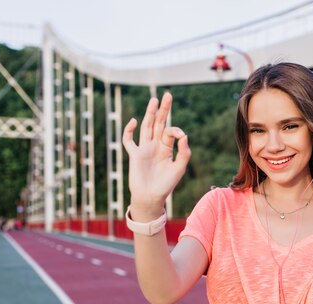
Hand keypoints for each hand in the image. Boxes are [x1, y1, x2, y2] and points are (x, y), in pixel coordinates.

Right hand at [122, 92, 190, 217]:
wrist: (151, 198)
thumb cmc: (166, 185)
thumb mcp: (180, 168)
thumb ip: (184, 152)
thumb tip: (184, 135)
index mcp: (167, 148)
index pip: (171, 132)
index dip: (176, 130)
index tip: (181, 136)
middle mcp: (155, 146)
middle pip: (159, 123)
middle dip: (163, 110)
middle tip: (168, 95)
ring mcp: (144, 149)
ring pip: (146, 127)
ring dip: (149, 114)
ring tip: (154, 100)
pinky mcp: (134, 155)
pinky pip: (128, 141)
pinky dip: (128, 131)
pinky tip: (133, 121)